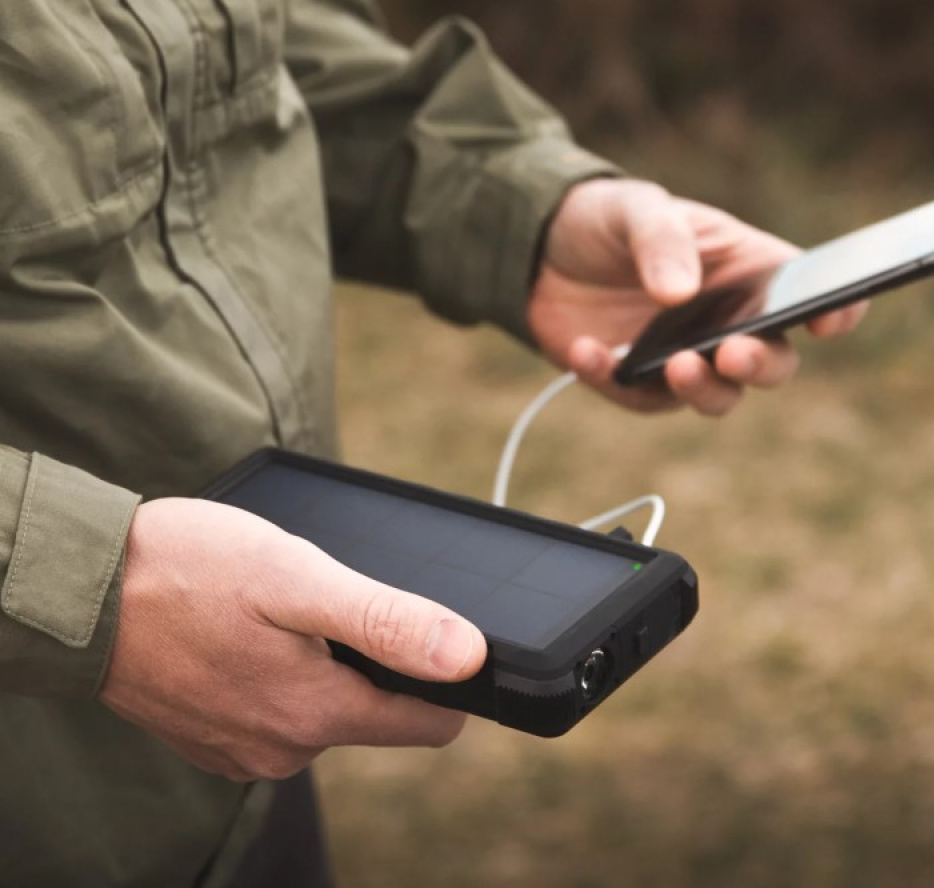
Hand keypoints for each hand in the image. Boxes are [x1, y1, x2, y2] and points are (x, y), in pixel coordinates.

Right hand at [99, 499, 486, 781]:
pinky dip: (276, 672)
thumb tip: (468, 656)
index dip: (445, 678)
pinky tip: (247, 633)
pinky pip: (275, 709)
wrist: (80, 591)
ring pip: (323, 707)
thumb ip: (386, 622)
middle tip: (324, 602)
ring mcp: (244, 750)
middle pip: (374, 711)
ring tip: (277, 612)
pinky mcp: (213, 739)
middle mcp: (285, 749)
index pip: (428, 723)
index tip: (429, 634)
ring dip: (318, 661)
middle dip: (368, 658)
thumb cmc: (188, 570)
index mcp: (316, 713)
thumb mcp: (298, 578)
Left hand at [528, 178, 865, 414]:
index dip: (837, 310)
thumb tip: (678, 295)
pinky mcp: (638, 382)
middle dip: (761, 365)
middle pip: (772, 363)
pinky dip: (615, 381)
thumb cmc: (609, 220)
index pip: (813, 294)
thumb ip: (661, 241)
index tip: (828, 320)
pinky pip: (639, 398)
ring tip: (677, 365)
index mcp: (750, 271)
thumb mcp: (636, 210)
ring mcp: (685, 357)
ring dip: (703, 390)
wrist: (541, 251)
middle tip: (734, 354)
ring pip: (717, 397)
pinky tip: (586, 351)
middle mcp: (729, 322)